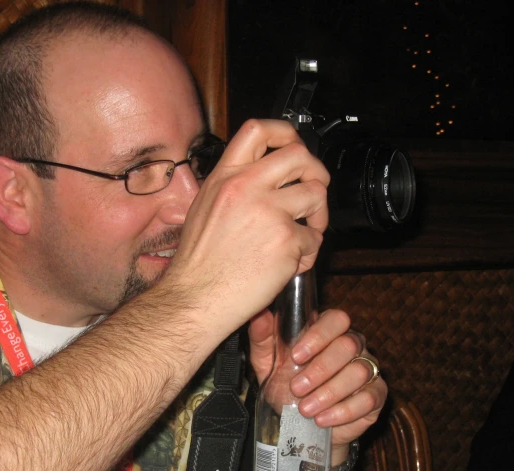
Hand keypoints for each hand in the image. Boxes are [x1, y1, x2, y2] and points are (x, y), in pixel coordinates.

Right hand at [162, 119, 330, 338]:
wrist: (195, 298)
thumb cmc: (197, 264)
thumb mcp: (204, 209)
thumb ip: (233, 188)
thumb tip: (264, 179)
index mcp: (225, 178)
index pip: (259, 130)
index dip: (285, 133)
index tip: (294, 146)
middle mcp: (246, 187)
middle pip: (299, 155)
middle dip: (315, 172)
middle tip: (311, 193)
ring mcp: (268, 212)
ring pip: (317, 194)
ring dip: (318, 215)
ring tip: (304, 234)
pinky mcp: (286, 239)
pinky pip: (315, 238)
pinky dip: (308, 253)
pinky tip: (289, 265)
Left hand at [249, 308, 386, 462]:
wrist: (300, 425)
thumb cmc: (285, 386)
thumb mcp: (267, 363)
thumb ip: (263, 338)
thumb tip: (261, 315)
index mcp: (329, 331)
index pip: (336, 319)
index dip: (319, 335)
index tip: (296, 356)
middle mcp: (354, 345)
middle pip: (348, 345)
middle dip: (320, 369)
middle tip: (297, 388)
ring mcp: (368, 369)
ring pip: (358, 372)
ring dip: (329, 393)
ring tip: (306, 409)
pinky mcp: (376, 395)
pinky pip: (368, 398)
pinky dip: (343, 411)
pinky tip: (322, 419)